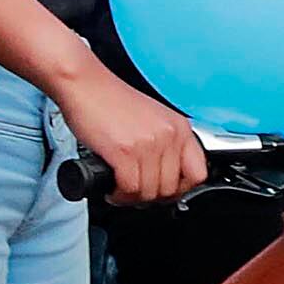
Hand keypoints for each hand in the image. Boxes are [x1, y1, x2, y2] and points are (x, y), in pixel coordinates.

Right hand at [56, 70, 204, 206]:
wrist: (86, 84)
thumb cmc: (111, 101)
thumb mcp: (153, 119)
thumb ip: (165, 143)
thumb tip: (166, 175)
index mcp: (180, 128)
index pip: (198, 173)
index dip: (181, 189)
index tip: (165, 191)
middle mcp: (169, 136)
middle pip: (171, 188)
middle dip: (151, 197)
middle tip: (136, 193)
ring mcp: (149, 144)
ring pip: (149, 192)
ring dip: (132, 198)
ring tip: (121, 190)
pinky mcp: (125, 151)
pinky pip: (129, 188)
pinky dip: (119, 195)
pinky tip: (112, 188)